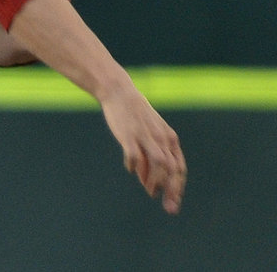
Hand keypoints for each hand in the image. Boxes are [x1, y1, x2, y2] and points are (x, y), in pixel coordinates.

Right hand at [100, 85, 186, 213]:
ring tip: (149, 191)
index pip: (179, 168)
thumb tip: (149, 181)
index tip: (174, 202)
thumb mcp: (151, 132)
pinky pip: (134, 156)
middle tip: (168, 207)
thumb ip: (153, 155)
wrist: (119, 92)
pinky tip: (131, 169)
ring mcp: (145, 136)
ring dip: (155, 182)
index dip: (178, 187)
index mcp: (169, 138)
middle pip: (172, 170)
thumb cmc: (135, 115)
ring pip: (158, 165)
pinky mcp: (129, 135)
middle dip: (172, 191)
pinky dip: (134, 167)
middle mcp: (161, 138)